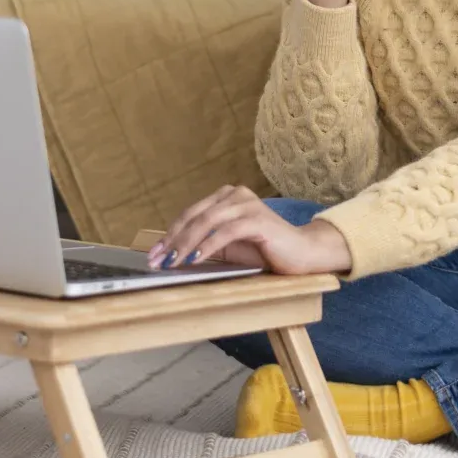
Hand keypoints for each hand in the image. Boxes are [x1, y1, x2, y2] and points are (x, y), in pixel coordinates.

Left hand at [147, 186, 351, 274]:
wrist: (302, 254)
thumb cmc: (265, 250)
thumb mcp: (229, 246)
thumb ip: (205, 243)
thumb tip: (172, 254)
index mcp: (226, 197)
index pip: (191, 214)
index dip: (170, 234)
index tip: (154, 254)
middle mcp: (235, 195)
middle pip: (195, 216)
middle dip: (172, 240)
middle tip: (157, 260)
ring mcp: (247, 204)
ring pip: (206, 222)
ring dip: (185, 244)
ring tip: (173, 262)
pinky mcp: (257, 219)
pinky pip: (226, 232)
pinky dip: (207, 246)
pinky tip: (195, 258)